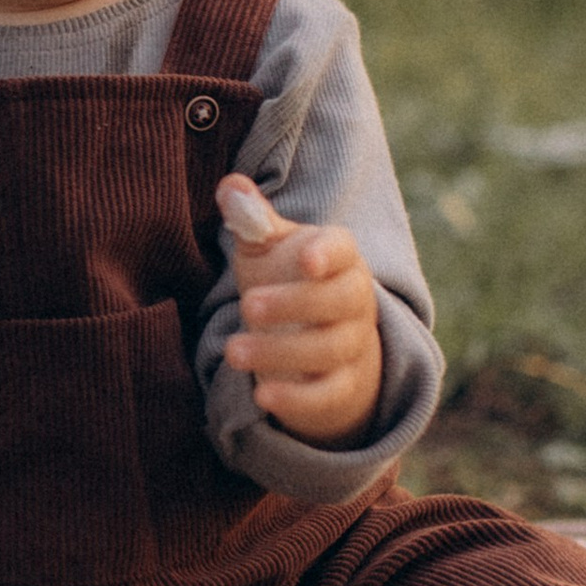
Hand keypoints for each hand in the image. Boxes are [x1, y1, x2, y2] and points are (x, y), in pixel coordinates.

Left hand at [215, 173, 383, 445]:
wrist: (321, 344)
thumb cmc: (288, 281)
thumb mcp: (269, 249)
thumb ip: (251, 220)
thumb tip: (230, 186)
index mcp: (340, 258)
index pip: (344, 250)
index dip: (327, 253)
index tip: (305, 258)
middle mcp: (355, 301)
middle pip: (340, 301)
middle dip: (294, 303)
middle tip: (247, 305)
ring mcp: (352, 345)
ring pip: (329, 350)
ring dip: (279, 352)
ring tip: (232, 351)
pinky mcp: (341, 387)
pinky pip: (327, 394)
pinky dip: (297, 399)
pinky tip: (262, 396)